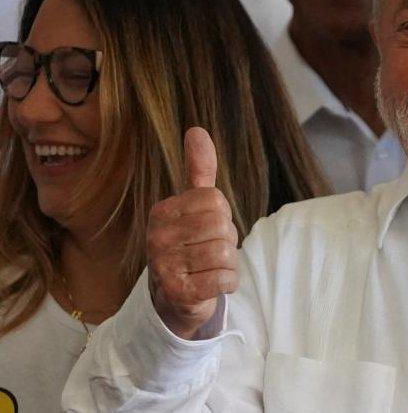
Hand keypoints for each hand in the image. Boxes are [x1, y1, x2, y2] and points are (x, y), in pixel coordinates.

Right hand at [147, 128, 238, 339]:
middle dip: (226, 240)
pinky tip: (212, 284)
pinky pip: (225, 279)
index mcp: (162, 212)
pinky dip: (228, 282)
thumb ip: (199, 170)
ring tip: (209, 268)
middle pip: (221, 226)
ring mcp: (164, 267)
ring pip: (224, 253)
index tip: (206, 230)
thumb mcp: (194, 207)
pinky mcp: (178, 293)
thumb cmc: (190, 247)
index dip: (222, 216)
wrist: (175, 299)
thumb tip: (197, 130)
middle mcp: (157, 237)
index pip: (215, 200)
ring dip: (228, 263)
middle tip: (209, 252)